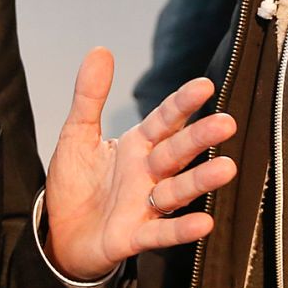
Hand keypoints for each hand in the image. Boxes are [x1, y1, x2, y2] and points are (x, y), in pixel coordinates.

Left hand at [42, 47, 238, 281]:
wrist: (61, 235)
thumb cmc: (76, 184)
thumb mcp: (77, 134)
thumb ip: (90, 96)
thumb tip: (100, 51)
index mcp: (136, 145)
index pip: (164, 120)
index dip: (182, 103)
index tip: (204, 86)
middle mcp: (147, 173)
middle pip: (177, 151)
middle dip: (200, 138)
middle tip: (226, 123)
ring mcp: (144, 205)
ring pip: (177, 189)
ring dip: (200, 180)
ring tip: (226, 168)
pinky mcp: (134, 236)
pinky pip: (162, 233)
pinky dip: (181, 229)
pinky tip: (204, 223)